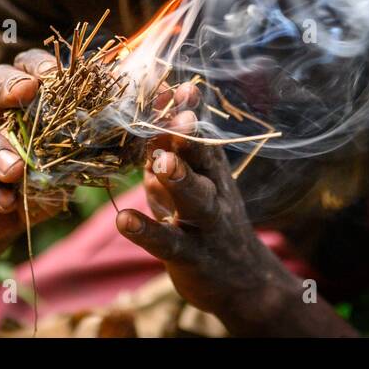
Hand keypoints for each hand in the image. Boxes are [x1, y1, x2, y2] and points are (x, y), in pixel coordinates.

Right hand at [0, 49, 66, 249]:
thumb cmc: (33, 186)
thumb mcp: (57, 170)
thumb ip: (69, 155)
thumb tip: (90, 143)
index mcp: (19, 99)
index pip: (26, 66)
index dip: (37, 64)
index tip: (52, 74)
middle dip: (8, 83)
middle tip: (26, 92)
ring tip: (14, 171)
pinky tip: (5, 201)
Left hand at [114, 103, 298, 330]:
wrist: (244, 282)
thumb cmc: (208, 223)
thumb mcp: (191, 186)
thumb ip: (166, 157)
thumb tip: (142, 124)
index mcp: (212, 169)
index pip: (199, 134)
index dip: (186, 110)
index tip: (176, 85)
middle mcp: (214, 191)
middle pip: (203, 160)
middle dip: (190, 137)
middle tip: (180, 115)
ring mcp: (206, 225)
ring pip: (195, 199)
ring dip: (179, 178)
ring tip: (159, 162)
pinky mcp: (192, 257)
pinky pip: (168, 243)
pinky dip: (147, 231)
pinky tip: (123, 220)